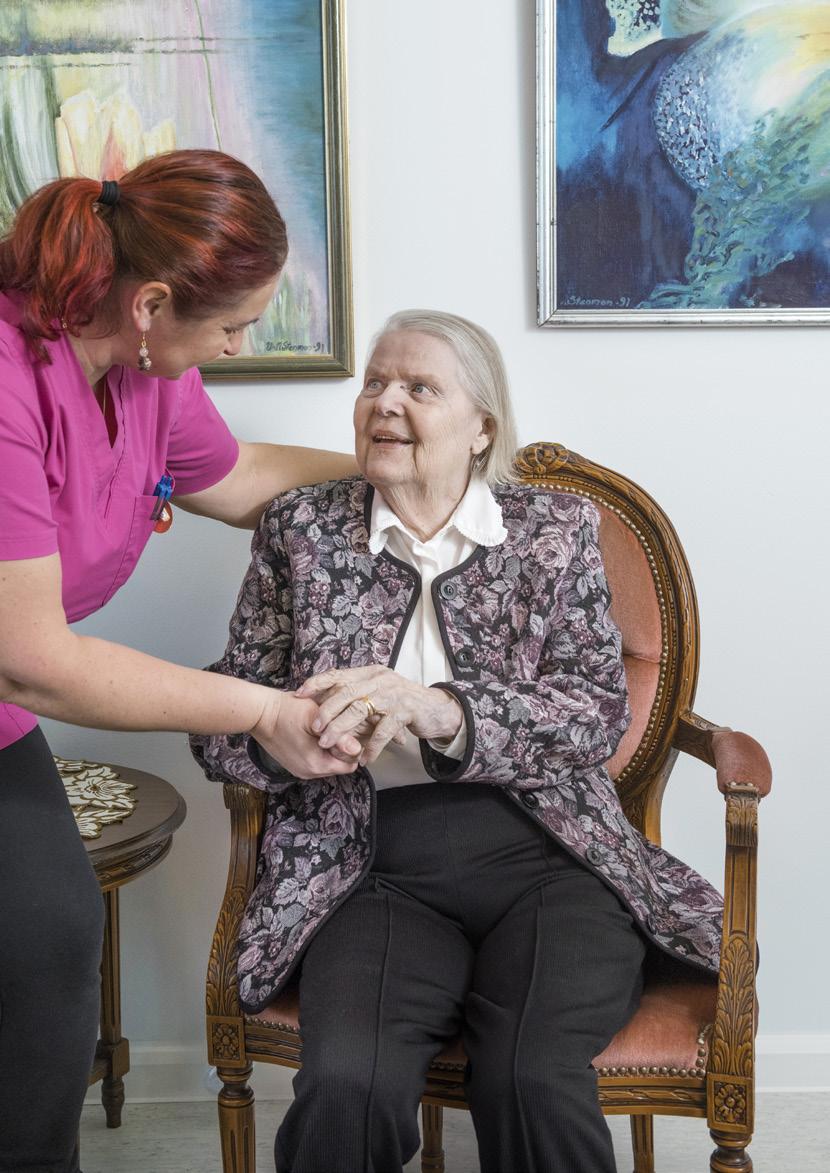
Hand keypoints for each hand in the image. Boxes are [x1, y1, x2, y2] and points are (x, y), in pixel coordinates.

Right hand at [249, 691, 360, 778]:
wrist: (258, 713)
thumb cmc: (286, 711)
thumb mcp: (316, 719)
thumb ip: (339, 735)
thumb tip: (357, 748)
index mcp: (316, 764)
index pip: (350, 764)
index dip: (352, 747)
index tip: (346, 731)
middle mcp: (308, 772)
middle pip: (339, 765)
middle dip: (341, 749)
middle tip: (334, 728)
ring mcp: (300, 770)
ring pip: (328, 763)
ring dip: (330, 749)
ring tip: (322, 730)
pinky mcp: (294, 765)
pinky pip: (316, 761)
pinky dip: (318, 750)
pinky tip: (312, 735)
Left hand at [296, 666, 462, 765]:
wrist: (437, 710)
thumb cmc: (402, 704)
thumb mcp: (378, 693)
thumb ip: (357, 695)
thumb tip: (326, 704)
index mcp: (369, 673)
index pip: (338, 674)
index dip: (317, 683)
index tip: (298, 695)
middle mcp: (380, 679)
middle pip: (346, 693)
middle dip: (327, 711)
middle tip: (315, 728)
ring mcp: (393, 694)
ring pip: (360, 711)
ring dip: (342, 729)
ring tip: (330, 744)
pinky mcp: (405, 711)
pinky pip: (382, 731)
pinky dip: (371, 747)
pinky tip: (363, 759)